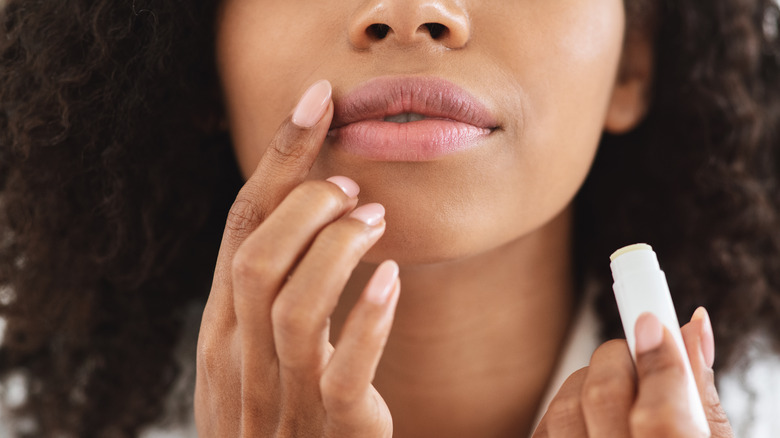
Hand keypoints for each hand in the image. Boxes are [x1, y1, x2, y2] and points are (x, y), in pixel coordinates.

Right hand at [194, 80, 397, 436]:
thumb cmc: (275, 419)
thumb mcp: (251, 353)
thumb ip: (264, 294)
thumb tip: (302, 215)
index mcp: (223, 329)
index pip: (241, 228)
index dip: (277, 158)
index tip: (316, 101)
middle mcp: (240, 358)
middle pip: (257, 257)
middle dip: (305, 204)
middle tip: (351, 187)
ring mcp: (283, 396)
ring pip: (293, 306)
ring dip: (337, 250)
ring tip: (375, 221)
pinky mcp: (334, 430)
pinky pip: (344, 370)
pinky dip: (370, 319)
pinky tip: (392, 280)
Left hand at [533, 307, 733, 437]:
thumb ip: (699, 397)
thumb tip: (692, 326)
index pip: (662, 416)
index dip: (658, 360)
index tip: (653, 319)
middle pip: (603, 397)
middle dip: (621, 359)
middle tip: (639, 355)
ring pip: (565, 407)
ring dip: (589, 385)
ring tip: (617, 397)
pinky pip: (542, 428)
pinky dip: (564, 413)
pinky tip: (590, 422)